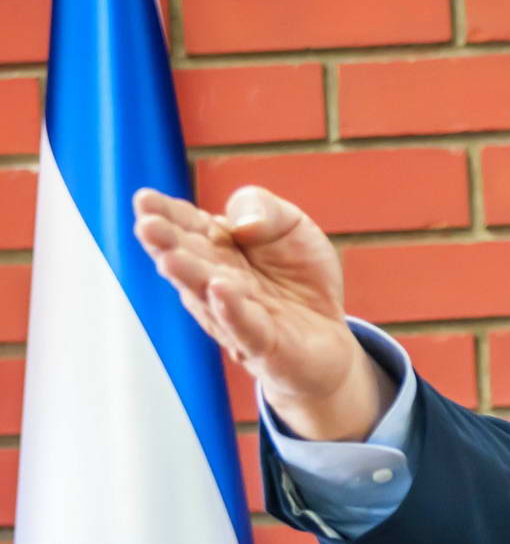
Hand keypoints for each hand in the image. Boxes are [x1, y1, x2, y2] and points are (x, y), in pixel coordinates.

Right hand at [132, 185, 393, 440]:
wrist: (330, 332)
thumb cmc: (301, 276)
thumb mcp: (290, 224)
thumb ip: (263, 208)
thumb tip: (242, 223)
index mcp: (217, 248)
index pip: (188, 227)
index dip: (166, 214)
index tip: (144, 199)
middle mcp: (216, 281)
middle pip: (189, 261)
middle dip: (166, 244)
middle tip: (146, 226)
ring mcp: (235, 315)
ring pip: (207, 294)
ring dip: (189, 276)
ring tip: (169, 258)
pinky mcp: (262, 344)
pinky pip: (245, 327)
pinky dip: (231, 309)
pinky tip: (219, 289)